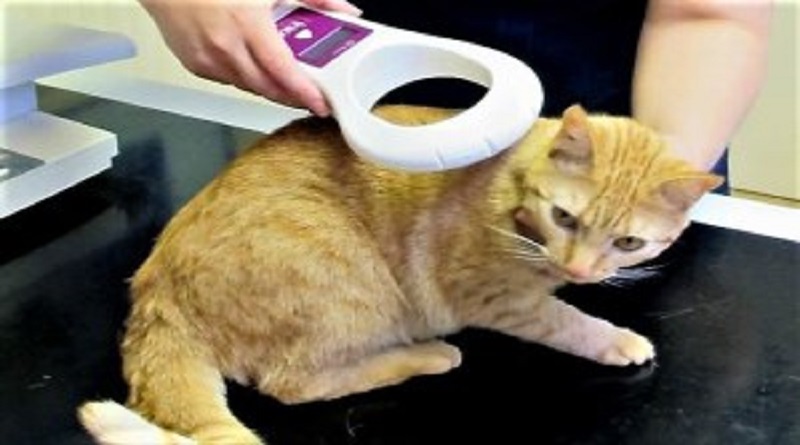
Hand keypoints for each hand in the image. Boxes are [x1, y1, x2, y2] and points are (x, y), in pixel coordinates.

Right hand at [139, 0, 361, 115]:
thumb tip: (343, 9)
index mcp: (247, 25)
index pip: (283, 72)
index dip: (304, 92)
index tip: (321, 104)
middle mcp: (226, 47)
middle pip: (268, 88)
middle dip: (292, 97)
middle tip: (311, 97)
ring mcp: (208, 60)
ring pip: (248, 87)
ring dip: (269, 89)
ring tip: (286, 83)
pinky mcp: (195, 65)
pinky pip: (228, 81)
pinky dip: (245, 79)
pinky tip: (254, 69)